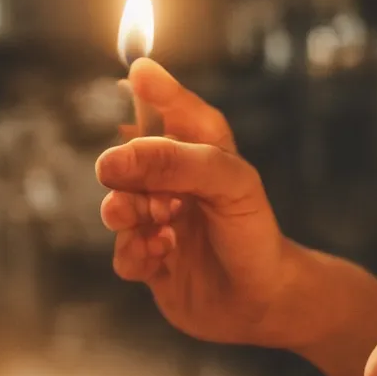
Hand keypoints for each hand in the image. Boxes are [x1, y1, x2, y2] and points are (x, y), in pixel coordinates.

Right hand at [98, 58, 376, 375]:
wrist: (265, 304)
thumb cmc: (255, 233)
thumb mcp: (226, 182)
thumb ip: (171, 161)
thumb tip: (111, 155)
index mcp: (202, 154)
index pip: (172, 109)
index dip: (154, 89)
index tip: (136, 71)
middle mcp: (176, 186)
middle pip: (127, 164)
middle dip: (123, 172)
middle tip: (122, 179)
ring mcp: (160, 226)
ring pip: (116, 209)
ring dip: (123, 213)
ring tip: (144, 222)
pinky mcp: (152, 265)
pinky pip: (122, 255)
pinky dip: (134, 255)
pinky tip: (160, 257)